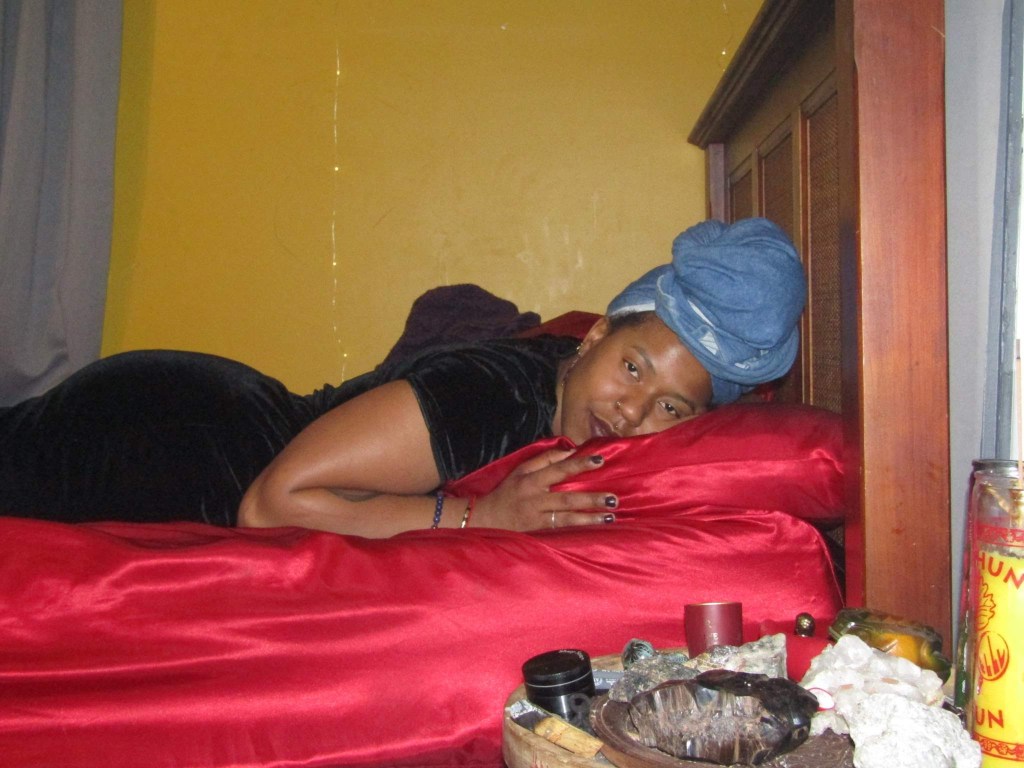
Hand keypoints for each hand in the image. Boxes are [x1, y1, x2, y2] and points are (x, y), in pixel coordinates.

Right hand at [471, 449, 617, 530]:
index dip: (579, 464)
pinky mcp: (536, 532)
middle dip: (591, 499)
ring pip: (566, 518)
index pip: (559, 469)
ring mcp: (536, 517)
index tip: (600, 460)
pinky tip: (594, 530)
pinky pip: (560, 531)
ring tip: (610, 517)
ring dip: (589, 518)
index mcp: (531, 479)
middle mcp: (534, 498)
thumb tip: (569, 451)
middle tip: (613, 498)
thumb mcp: (520, 470)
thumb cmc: (506, 492)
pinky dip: (577, 530)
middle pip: (567, 497)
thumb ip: (544, 460)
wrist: (484, 518)